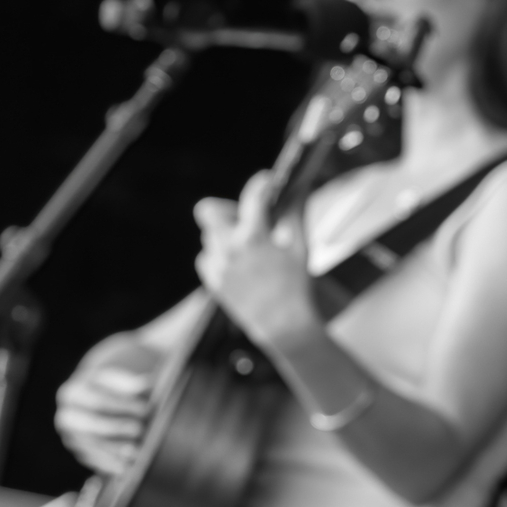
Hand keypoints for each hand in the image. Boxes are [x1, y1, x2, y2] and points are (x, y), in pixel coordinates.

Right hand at [55, 345, 155, 475]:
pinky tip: (126, 468)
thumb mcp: (121, 380)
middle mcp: (68, 414)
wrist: (98, 398)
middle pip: (93, 421)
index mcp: (75, 391)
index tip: (146, 407)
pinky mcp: (79, 451)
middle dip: (117, 426)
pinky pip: (93, 460)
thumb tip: (148, 386)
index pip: (99, 397)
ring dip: (115, 449)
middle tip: (140, 429)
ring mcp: (71, 436)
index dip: (123, 403)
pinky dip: (110, 464)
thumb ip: (132, 383)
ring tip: (136, 452)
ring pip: (93, 444)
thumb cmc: (115, 387)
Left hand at [194, 172, 318, 350]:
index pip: (252, 195)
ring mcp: (217, 265)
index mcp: (253, 237)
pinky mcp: (212, 281)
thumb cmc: (297, 284)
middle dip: (226, 208)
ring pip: (209, 234)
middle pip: (208, 209)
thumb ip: (295, 212)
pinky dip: (220, 255)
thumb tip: (298, 186)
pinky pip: (206, 257)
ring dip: (226, 233)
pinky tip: (241, 264)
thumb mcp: (300, 246)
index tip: (268, 181)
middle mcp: (229, 248)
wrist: (282, 324)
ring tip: (251, 247)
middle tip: (247, 218)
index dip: (262, 182)